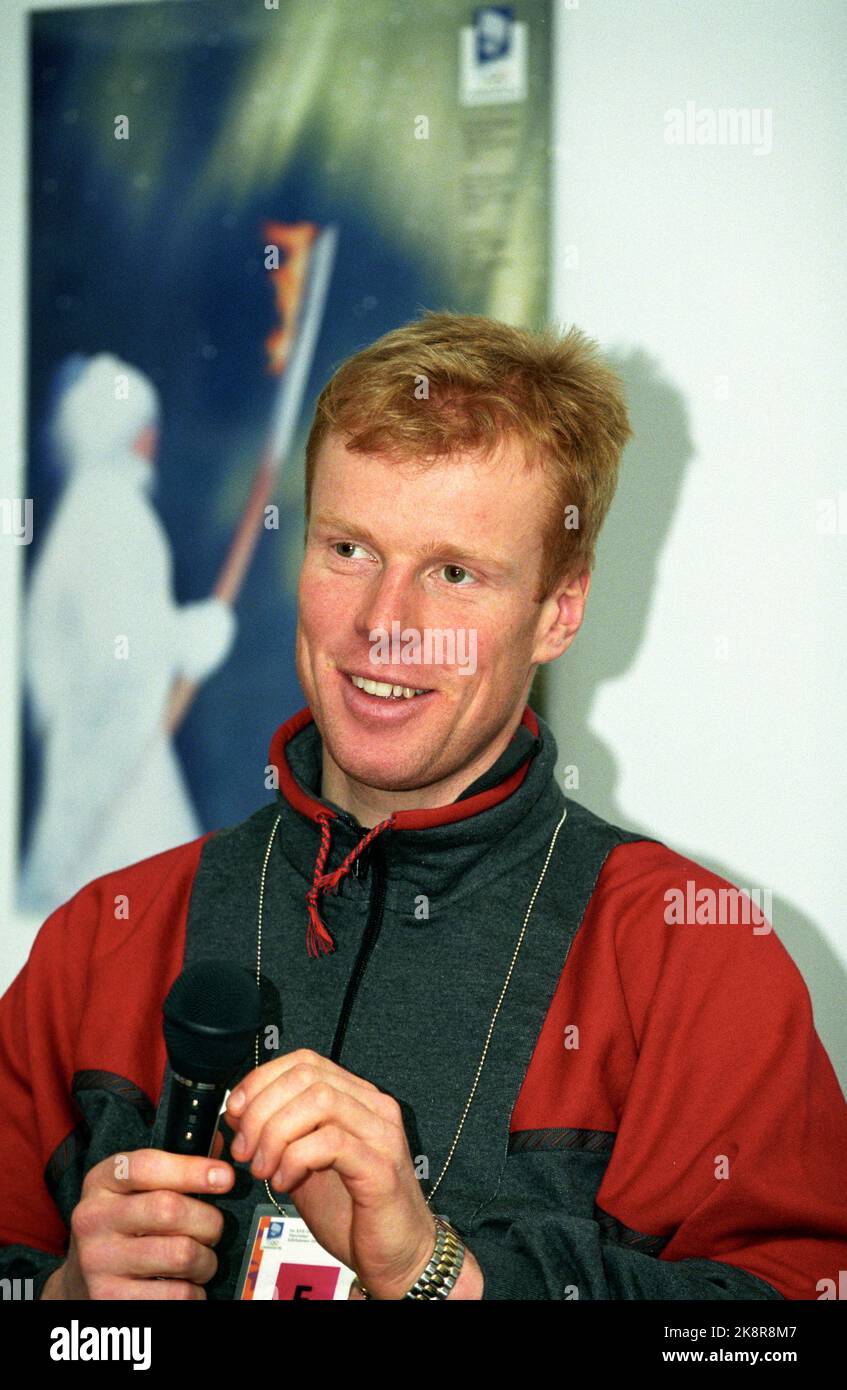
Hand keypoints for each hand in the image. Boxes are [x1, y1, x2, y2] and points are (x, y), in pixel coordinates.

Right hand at [40, 1135, 233, 1299]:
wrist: (82, 1281)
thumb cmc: (124, 1227)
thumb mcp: (135, 1189)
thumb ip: (174, 1167)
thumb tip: (219, 1150)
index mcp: (102, 1181)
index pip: (148, 1166)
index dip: (192, 1170)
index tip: (225, 1177)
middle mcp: (94, 1218)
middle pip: (171, 1210)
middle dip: (208, 1221)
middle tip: (213, 1230)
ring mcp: (98, 1261)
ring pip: (181, 1254)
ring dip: (206, 1260)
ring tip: (200, 1260)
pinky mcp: (110, 1299)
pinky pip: (177, 1294)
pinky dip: (194, 1291)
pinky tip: (185, 1285)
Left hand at [225, 1049, 439, 1298]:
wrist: (397, 1256)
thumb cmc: (354, 1212)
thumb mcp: (304, 1165)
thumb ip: (279, 1136)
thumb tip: (237, 1112)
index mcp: (356, 1099)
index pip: (305, 1061)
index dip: (262, 1080)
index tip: (236, 1112)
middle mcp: (373, 1108)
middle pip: (307, 1076)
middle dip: (262, 1110)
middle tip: (245, 1149)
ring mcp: (381, 1134)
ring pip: (319, 1101)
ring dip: (276, 1133)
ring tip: (264, 1168)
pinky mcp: (381, 1168)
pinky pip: (331, 1142)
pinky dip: (296, 1158)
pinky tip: (285, 1182)